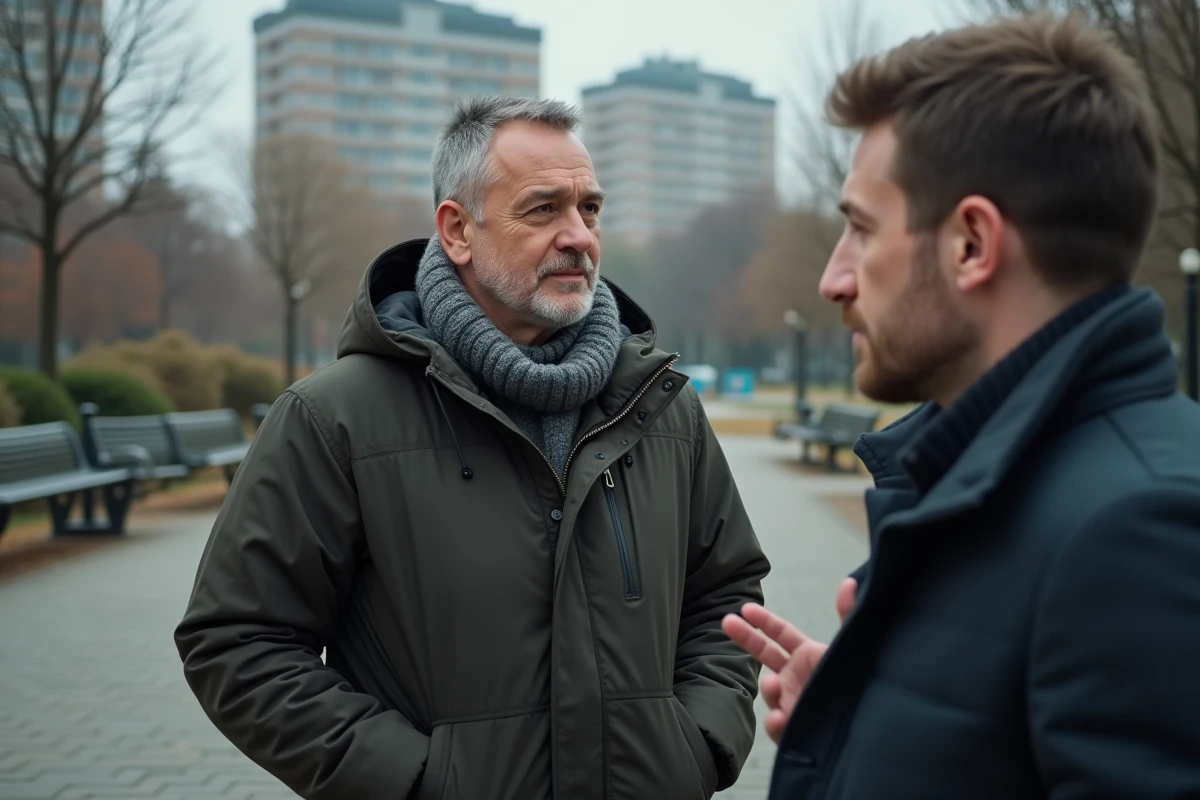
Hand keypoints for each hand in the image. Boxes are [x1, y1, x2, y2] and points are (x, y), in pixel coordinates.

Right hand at [721, 578, 856, 742]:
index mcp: (809, 656)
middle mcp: (797, 677)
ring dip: (770, 688)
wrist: (872, 728)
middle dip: (745, 637)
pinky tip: (781, 718)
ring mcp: (793, 702)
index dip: (763, 621)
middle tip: (726, 622)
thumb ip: (849, 616)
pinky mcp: (795, 729)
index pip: (781, 634)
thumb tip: (849, 583)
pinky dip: (775, 722)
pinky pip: (778, 726)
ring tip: (775, 685)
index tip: (745, 608)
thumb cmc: (862, 683)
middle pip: (763, 654)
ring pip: (770, 692)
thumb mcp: (852, 647)